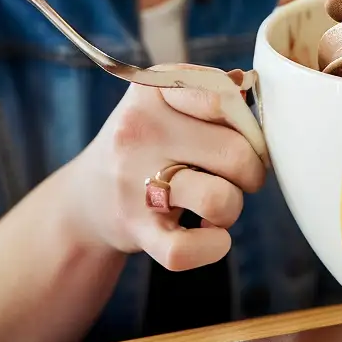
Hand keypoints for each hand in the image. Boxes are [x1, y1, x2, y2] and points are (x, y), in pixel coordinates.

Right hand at [59, 80, 269, 271]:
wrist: (89, 196)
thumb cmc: (152, 146)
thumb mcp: (171, 104)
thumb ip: (216, 96)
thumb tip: (253, 91)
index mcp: (151, 91)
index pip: (222, 98)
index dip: (248, 126)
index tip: (241, 138)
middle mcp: (137, 131)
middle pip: (237, 154)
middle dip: (251, 172)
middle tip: (233, 177)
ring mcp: (132, 181)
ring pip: (220, 200)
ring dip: (233, 208)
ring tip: (215, 203)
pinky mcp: (135, 227)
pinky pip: (187, 249)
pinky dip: (213, 247)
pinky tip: (211, 236)